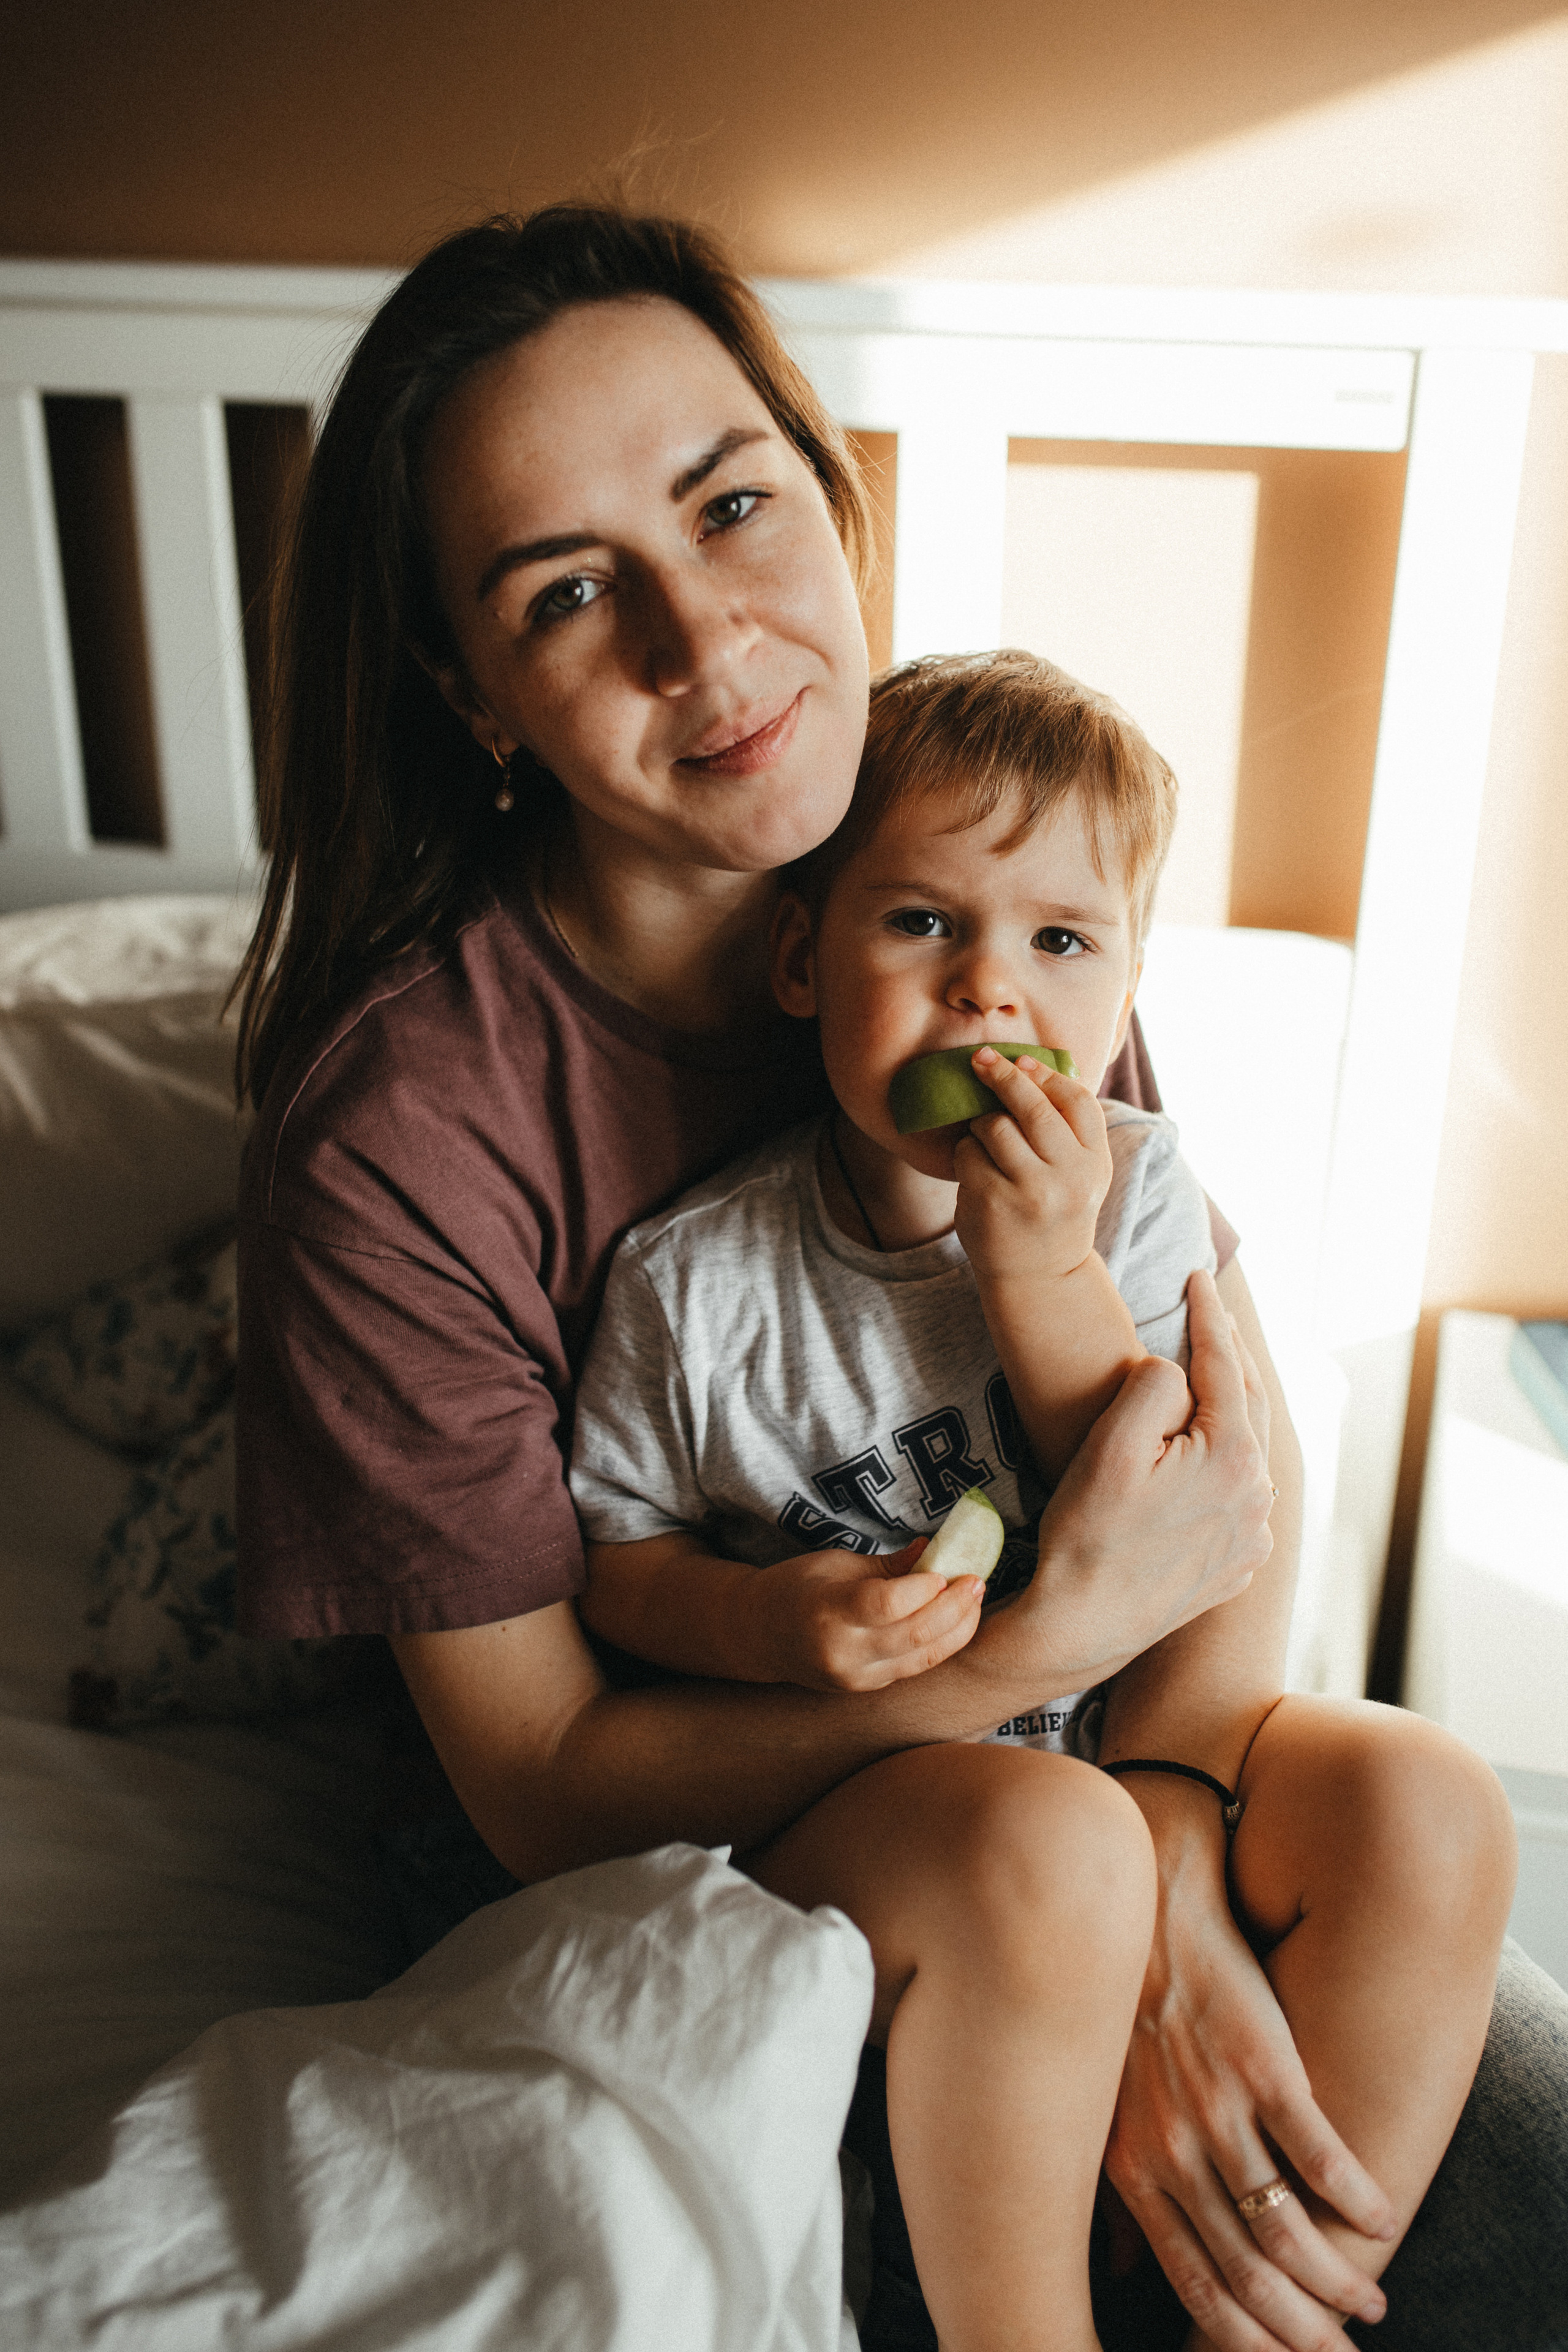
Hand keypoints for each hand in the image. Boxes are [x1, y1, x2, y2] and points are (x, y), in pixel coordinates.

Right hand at [758, 1538, 984, 1692]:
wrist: (759, 1635)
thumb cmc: (796, 1587)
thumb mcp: (835, 1562)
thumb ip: (888, 1564)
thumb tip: (934, 1550)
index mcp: (825, 1611)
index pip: (885, 1604)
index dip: (924, 1587)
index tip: (946, 1569)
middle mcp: (841, 1652)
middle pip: (914, 1634)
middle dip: (955, 1607)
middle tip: (977, 1581)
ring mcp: (855, 1677)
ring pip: (923, 1658)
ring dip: (958, 1629)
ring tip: (975, 1600)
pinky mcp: (867, 1688)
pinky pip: (915, 1667)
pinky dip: (941, 1644)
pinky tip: (955, 1621)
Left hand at [953, 1048, 1112, 1284]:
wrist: (1039, 1277)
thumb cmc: (1054, 1212)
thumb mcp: (1080, 1174)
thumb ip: (1068, 1129)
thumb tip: (1032, 1065)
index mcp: (1094, 1164)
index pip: (1077, 1102)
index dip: (1047, 1075)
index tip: (1022, 1061)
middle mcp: (1068, 1178)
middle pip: (1033, 1108)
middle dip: (1004, 1076)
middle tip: (981, 1059)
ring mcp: (1030, 1192)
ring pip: (995, 1126)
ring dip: (982, 1125)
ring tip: (986, 1142)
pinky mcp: (993, 1202)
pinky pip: (968, 1153)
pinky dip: (966, 1153)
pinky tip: (976, 1171)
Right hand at [978, 1269, 1272, 1694]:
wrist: (1080, 1626)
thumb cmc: (1088, 1534)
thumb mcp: (1112, 1442)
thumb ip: (1155, 1383)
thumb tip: (1178, 1369)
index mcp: (1234, 1458)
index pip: (1225, 1364)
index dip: (1210, 1314)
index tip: (1199, 1275)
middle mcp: (1258, 1497)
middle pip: (1246, 1404)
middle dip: (1227, 1353)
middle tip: (1210, 1311)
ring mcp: (1252, 1536)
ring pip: (1246, 1451)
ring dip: (1230, 1409)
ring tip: (1211, 1374)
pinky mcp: (1237, 1566)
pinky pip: (1241, 1497)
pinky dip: (1228, 1463)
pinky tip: (1207, 1454)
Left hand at [1105, 1792, 1396, 2348]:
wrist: (1148, 1912)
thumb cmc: (1124, 2014)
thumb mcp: (1102, 2109)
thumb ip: (1118, 2197)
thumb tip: (1125, 2268)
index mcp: (1135, 2170)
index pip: (1197, 2288)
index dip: (1247, 2340)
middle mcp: (1176, 2151)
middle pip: (1249, 2276)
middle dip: (1301, 2330)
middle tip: (1339, 2349)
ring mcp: (1221, 2109)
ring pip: (1288, 2227)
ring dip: (1337, 2277)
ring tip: (1369, 2301)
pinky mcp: (1267, 2067)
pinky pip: (1321, 2153)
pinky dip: (1358, 2196)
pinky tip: (1380, 2217)